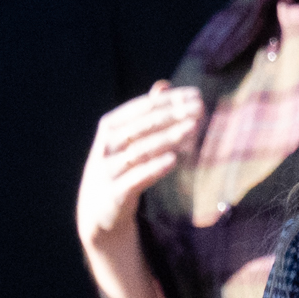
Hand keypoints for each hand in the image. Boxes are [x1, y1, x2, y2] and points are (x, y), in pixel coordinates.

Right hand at [77, 82, 203, 252]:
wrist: (98, 212)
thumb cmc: (120, 168)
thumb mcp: (127, 140)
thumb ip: (145, 114)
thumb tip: (164, 85)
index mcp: (109, 128)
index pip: (141, 108)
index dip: (169, 100)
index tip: (196, 95)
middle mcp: (106, 147)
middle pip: (141, 127)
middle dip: (172, 116)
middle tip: (200, 109)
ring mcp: (108, 171)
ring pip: (140, 151)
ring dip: (168, 138)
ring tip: (193, 128)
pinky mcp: (114, 195)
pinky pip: (136, 179)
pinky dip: (154, 169)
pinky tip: (174, 160)